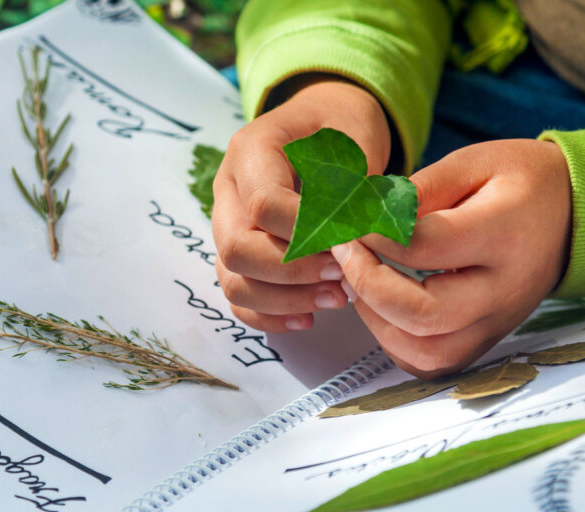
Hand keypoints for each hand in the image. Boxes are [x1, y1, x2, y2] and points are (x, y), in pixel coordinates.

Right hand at [212, 76, 392, 331]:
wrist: (325, 121)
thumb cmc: (341, 127)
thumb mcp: (355, 136)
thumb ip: (352, 181)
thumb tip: (356, 236)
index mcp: (250, 150)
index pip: (264, 205)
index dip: (306, 234)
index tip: (348, 244)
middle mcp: (228, 190)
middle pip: (236, 248)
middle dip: (292, 272)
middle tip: (341, 275)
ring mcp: (228, 224)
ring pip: (234, 280)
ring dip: (285, 300)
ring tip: (337, 298)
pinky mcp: (239, 253)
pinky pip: (239, 296)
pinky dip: (271, 315)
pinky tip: (310, 317)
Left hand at [333, 139, 571, 377]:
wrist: (575, 216)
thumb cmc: (522, 182)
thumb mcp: (475, 161)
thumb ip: (422, 187)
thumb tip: (368, 213)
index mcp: (504, 233)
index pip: (426, 247)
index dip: (376, 234)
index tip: (355, 218)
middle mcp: (504, 289)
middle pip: (425, 314)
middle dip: (368, 285)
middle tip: (346, 253)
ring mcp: (498, 323)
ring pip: (427, 352)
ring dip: (378, 322)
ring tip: (362, 282)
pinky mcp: (488, 340)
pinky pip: (434, 364)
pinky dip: (397, 343)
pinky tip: (384, 308)